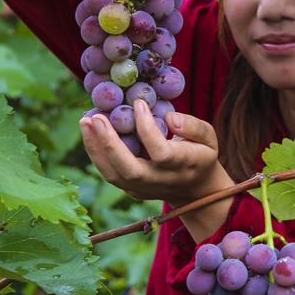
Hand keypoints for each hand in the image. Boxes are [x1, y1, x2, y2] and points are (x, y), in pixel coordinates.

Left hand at [79, 99, 233, 206]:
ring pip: (114, 175)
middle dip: (110, 144)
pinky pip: (110, 174)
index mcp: (184, 166)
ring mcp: (145, 189)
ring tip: (85, 121)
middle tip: (96, 117)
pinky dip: (97, 153)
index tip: (139, 104)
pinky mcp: (132, 191)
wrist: (196, 190)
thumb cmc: (202, 155)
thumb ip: (193, 126)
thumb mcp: (209, 137)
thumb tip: (169, 118)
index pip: (162, 153)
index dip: (148, 129)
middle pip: (131, 170)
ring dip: (95, 148)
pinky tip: (90, 132)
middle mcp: (162, 181)